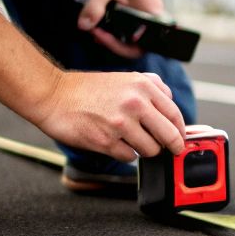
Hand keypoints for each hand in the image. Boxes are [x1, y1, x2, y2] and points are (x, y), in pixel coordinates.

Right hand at [33, 70, 185, 159]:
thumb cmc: (88, 89)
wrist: (54, 95)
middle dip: (172, 145)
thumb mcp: (126, 78)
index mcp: (143, 86)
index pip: (175, 114)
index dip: (181, 130)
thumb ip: (152, 88)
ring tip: (133, 141)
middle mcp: (135, 103)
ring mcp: (120, 124)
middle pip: (169, 135)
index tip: (180, 138)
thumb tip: (172, 106)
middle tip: (171, 150)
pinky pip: (129, 156)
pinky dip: (126, 153)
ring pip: (151, 149)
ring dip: (145, 149)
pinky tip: (116, 143)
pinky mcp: (106, 141)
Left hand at [77, 0, 163, 58]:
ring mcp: (150, 11)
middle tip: (95, 33)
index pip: (137, 47)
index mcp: (151, 15)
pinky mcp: (144, 6)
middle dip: (113, 42)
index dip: (116, 46)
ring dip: (114, 33)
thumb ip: (94, 7)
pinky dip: (119, 24)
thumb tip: (83, 26)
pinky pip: (133, 23)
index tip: (98, 35)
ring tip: (97, 27)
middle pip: (135, 43)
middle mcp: (155, 16)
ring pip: (133, 33)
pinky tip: (105, 17)